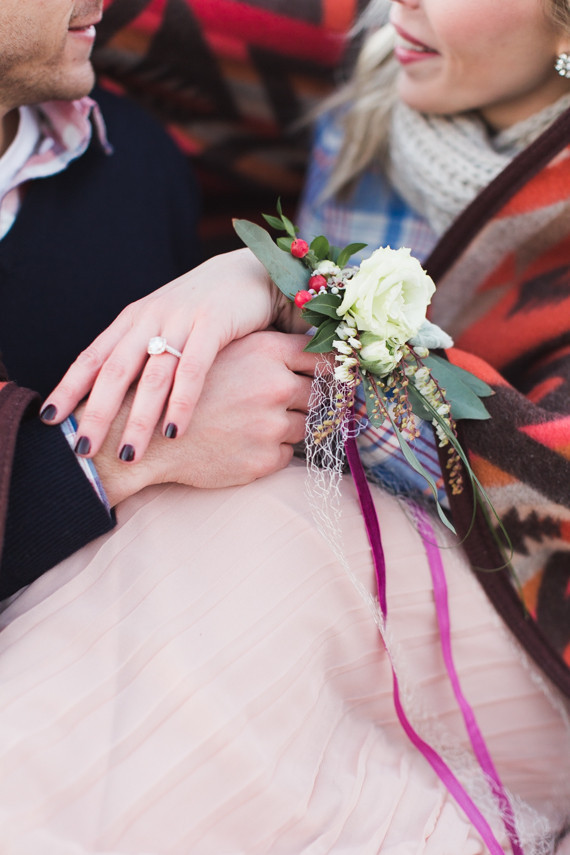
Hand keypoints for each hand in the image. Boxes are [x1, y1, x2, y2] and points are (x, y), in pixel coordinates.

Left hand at [43, 250, 288, 462]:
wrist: (249, 272)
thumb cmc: (204, 310)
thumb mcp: (164, 326)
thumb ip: (141, 354)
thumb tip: (111, 398)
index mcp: (132, 320)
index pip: (92, 357)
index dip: (69, 388)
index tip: (51, 420)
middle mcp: (150, 319)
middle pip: (115, 371)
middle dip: (96, 413)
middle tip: (83, 450)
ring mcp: (181, 320)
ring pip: (152, 376)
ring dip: (138, 419)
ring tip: (128, 454)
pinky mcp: (213, 324)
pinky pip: (193, 369)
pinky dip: (181, 402)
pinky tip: (173, 431)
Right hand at [91, 332, 319, 503]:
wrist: (141, 432)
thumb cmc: (183, 387)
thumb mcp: (222, 352)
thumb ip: (266, 351)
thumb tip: (314, 354)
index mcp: (266, 352)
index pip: (323, 358)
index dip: (332, 368)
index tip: (335, 375)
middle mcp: (274, 386)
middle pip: (321, 394)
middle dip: (312, 399)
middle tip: (298, 401)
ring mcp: (270, 425)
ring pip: (306, 426)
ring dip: (290, 426)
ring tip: (254, 422)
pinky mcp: (263, 459)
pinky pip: (287, 455)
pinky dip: (272, 450)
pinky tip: (242, 443)